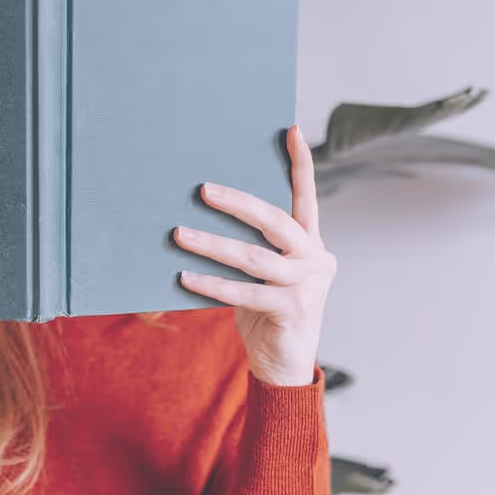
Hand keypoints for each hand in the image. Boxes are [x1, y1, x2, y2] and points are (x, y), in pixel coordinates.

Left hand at [173, 125, 335, 385]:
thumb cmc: (266, 310)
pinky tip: (184, 276)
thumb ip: (253, 246)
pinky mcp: (292, 311)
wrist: (283, 364)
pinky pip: (244, 292)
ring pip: (253, 257)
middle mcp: (316, 259)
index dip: (300, 164)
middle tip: (203, 190)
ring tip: (178, 234)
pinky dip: (211, 284)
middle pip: (276, 221)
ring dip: (211, 244)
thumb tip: (202, 213)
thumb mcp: (264, 274)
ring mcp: (308, 286)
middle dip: (238, 202)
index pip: (306, 197)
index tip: (291, 130)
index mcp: (311, 244)